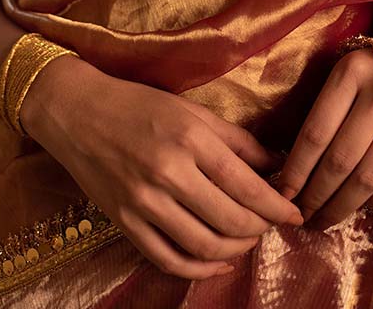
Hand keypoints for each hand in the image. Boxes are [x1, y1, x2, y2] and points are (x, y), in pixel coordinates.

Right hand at [21, 56, 303, 278]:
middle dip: (260, 228)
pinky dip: (200, 267)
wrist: (78, 112)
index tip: (295, 211)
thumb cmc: (139, 104)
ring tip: (247, 238)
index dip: (277, 205)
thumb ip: (236, 140)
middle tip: (271, 223)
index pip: (247, 185)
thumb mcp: (192, 110)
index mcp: (190, 138)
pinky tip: (218, 260)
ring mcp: (143, 202)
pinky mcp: (124, 222)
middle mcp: (168, 172)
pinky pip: (168, 259)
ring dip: (235, 248)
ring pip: (204, 244)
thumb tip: (277, 164)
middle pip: (230, 219)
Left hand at [277, 47, 372, 229]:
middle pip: (340, 159)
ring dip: (342, 206)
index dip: (296, 170)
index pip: (315, 133)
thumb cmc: (372, 70)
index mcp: (352, 71)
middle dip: (316, 195)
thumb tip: (291, 168)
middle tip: (301, 216)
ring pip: (369, 177)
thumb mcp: (343, 75)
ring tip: (324, 219)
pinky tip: (363, 206)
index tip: (283, 194)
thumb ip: (322, 110)